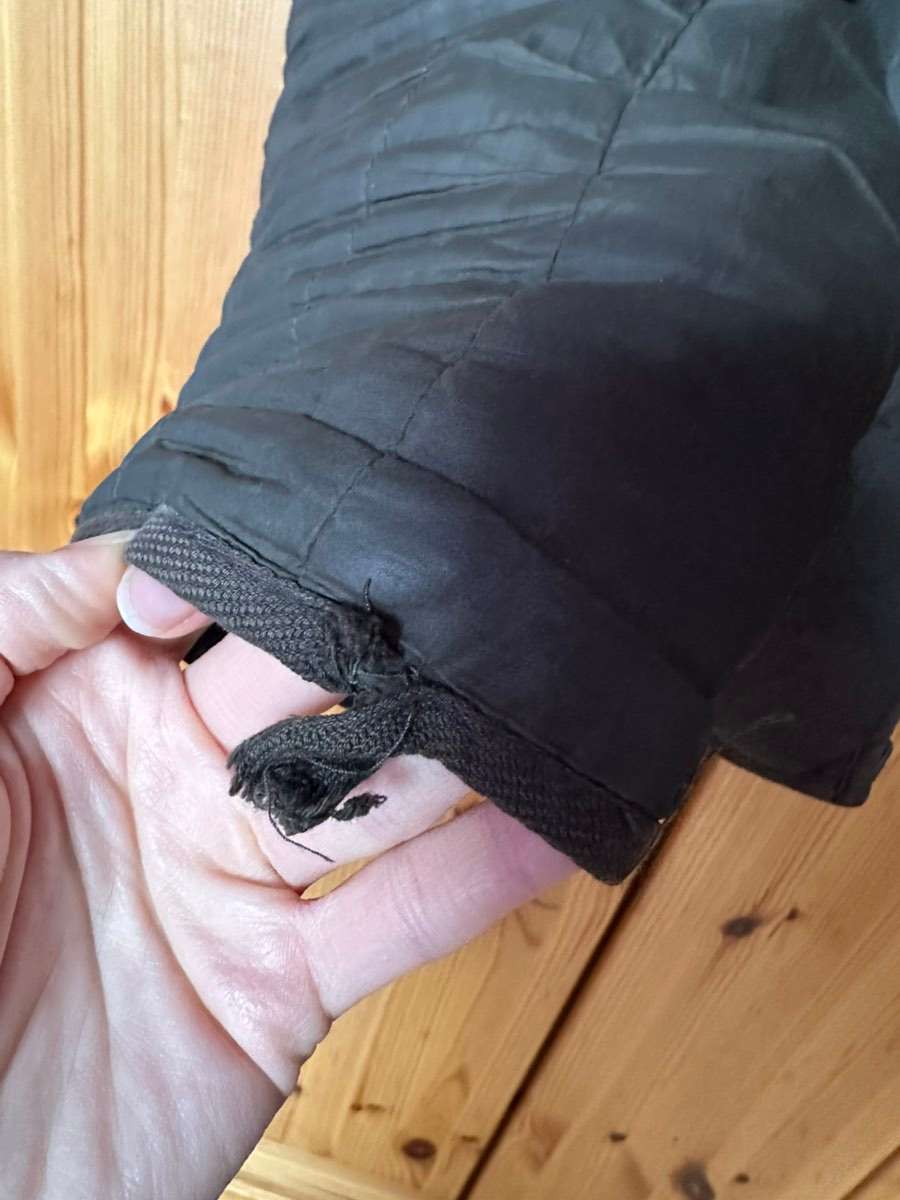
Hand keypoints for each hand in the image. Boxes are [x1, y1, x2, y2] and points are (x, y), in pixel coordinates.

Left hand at [0, 538, 574, 1199]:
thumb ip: (8, 621)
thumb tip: (131, 553)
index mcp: (98, 704)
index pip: (220, 610)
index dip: (275, 569)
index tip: (338, 525)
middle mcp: (184, 778)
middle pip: (318, 691)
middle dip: (389, 640)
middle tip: (479, 585)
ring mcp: (238, 880)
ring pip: (377, 796)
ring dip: (457, 747)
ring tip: (543, 685)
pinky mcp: (282, 987)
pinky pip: (398, 923)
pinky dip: (481, 878)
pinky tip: (550, 823)